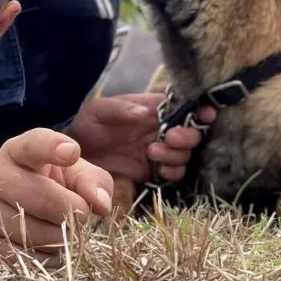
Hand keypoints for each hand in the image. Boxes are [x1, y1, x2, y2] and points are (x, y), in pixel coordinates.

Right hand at [0, 128, 112, 261]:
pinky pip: (31, 258)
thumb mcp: (68, 171)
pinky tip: (50, 244)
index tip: (72, 152)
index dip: (53, 148)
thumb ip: (91, 179)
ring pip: (41, 234)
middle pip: (46, 199)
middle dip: (75, 210)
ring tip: (64, 227)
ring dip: (64, 237)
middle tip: (82, 212)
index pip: (33, 145)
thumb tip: (102, 204)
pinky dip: (50, 256)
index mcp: (16, 151)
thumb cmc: (43, 182)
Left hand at [64, 93, 215, 183]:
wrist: (74, 154)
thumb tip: (145, 112)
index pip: (184, 106)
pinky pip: (173, 174)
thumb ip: (121, 109)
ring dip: (176, 155)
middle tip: (168, 138)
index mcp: (153, 109)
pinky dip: (172, 172)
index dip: (199, 109)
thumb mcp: (98, 111)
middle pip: (192, 132)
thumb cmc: (86, 125)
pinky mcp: (152, 171)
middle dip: (187, 136)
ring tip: (152, 152)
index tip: (206, 114)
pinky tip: (158, 169)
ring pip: (185, 154)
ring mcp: (159, 151)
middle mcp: (161, 129)